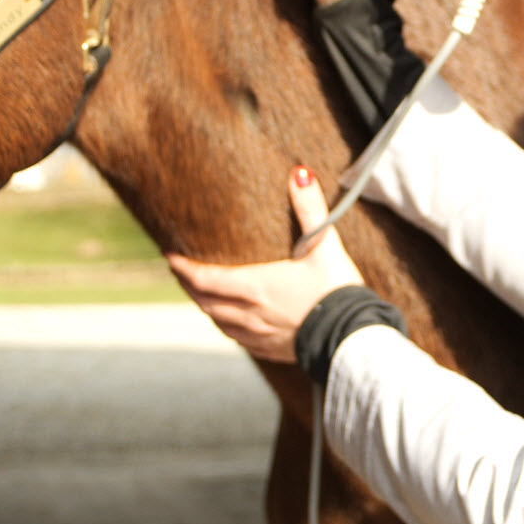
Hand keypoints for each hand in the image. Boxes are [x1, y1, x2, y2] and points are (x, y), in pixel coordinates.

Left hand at [164, 168, 365, 365]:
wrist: (354, 338)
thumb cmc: (338, 290)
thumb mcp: (325, 245)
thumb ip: (309, 208)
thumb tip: (299, 173)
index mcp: (256, 286)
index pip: (206, 278)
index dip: (184, 267)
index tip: (170, 255)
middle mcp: (250, 313)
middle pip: (205, 300)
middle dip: (189, 285)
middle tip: (180, 270)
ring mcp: (259, 334)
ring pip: (218, 321)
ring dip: (205, 306)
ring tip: (200, 292)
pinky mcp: (272, 350)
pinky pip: (237, 339)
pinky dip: (225, 325)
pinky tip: (230, 321)